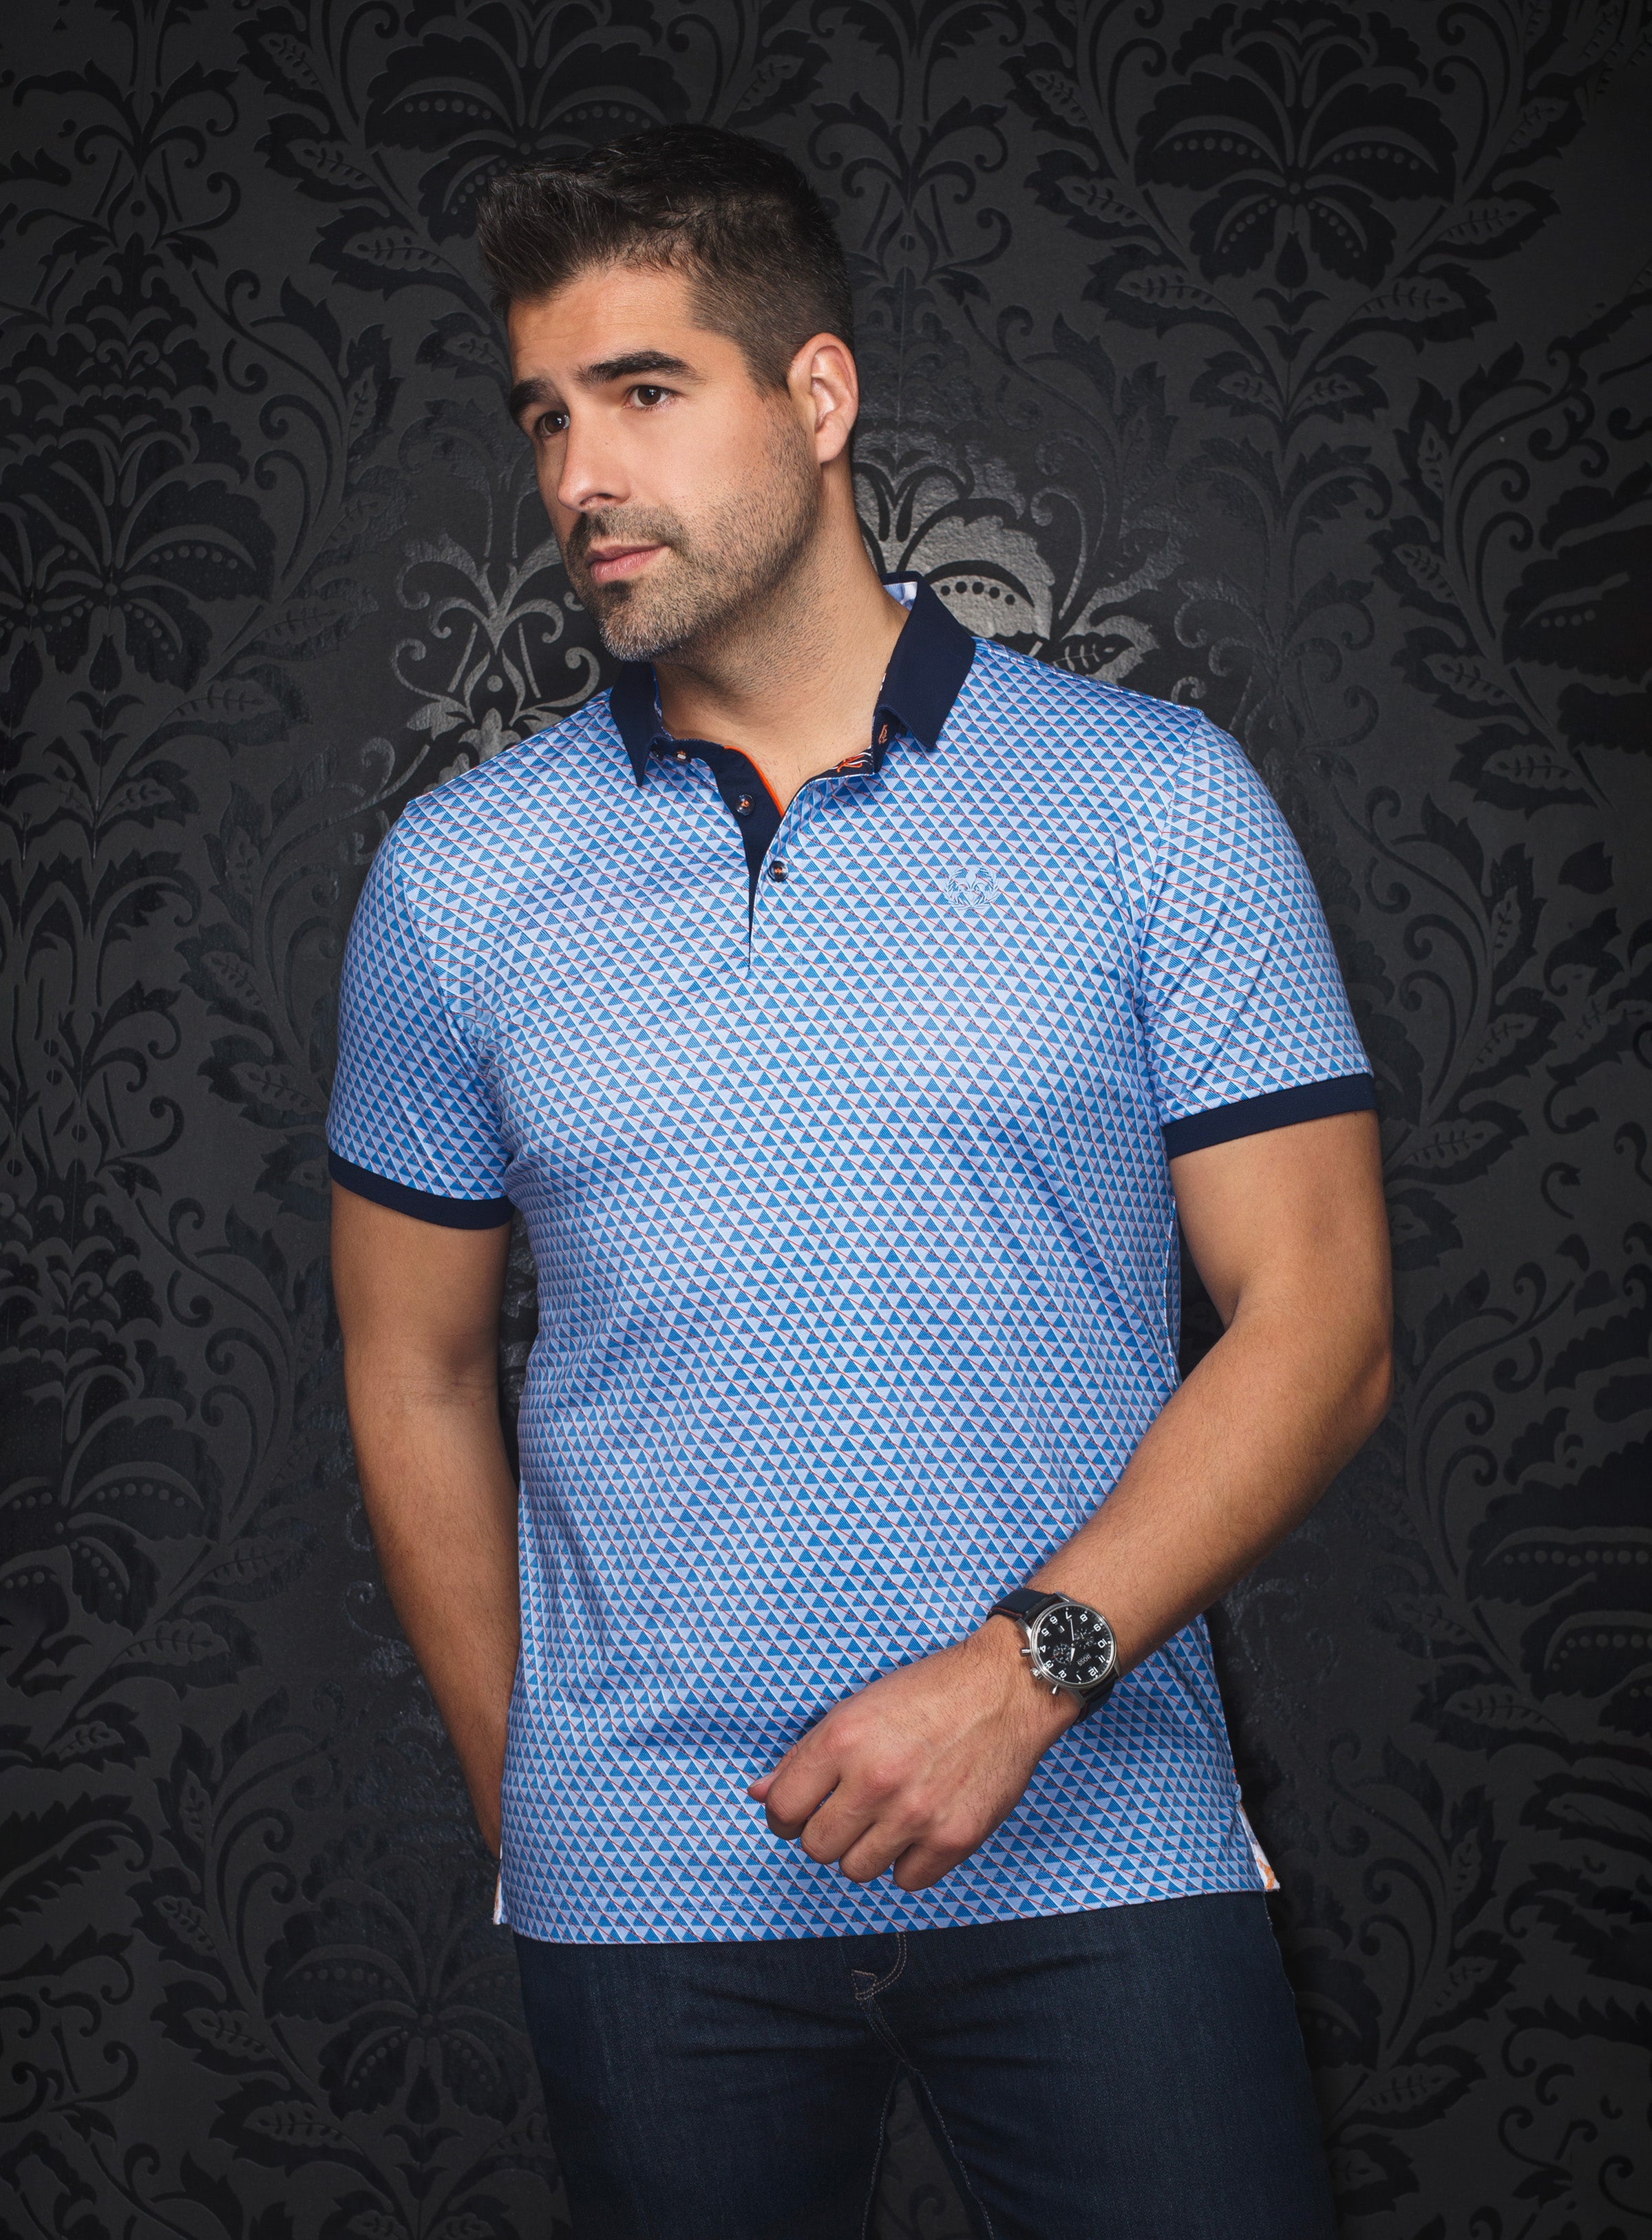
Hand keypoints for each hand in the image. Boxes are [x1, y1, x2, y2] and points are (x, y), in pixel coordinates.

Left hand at [747, 1621, 1076, 1892]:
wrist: (1005, 1690)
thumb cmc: (928, 1693)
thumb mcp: (856, 1708)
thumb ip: (803, 1756)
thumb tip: (758, 1793)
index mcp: (842, 1740)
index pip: (781, 1809)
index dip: (786, 1813)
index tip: (802, 1808)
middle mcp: (875, 1780)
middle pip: (816, 1848)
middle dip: (826, 1832)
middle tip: (850, 1810)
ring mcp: (915, 1814)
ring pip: (856, 1871)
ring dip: (865, 1849)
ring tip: (887, 1817)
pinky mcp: (953, 1839)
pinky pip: (906, 1880)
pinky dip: (909, 1861)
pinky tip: (919, 1827)